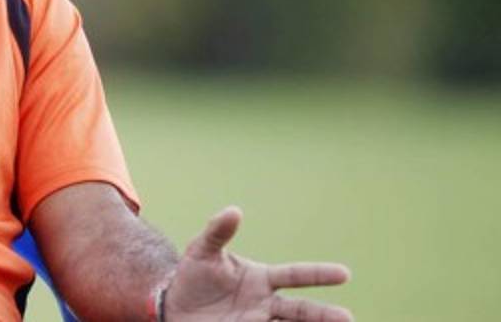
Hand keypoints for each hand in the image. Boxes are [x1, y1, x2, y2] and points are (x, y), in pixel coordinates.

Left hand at [164, 207, 352, 321]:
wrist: (175, 304)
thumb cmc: (194, 274)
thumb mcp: (202, 250)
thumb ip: (218, 232)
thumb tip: (234, 211)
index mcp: (262, 278)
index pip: (295, 275)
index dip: (319, 274)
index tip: (345, 273)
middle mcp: (266, 303)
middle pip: (300, 310)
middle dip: (323, 314)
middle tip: (346, 318)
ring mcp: (258, 321)